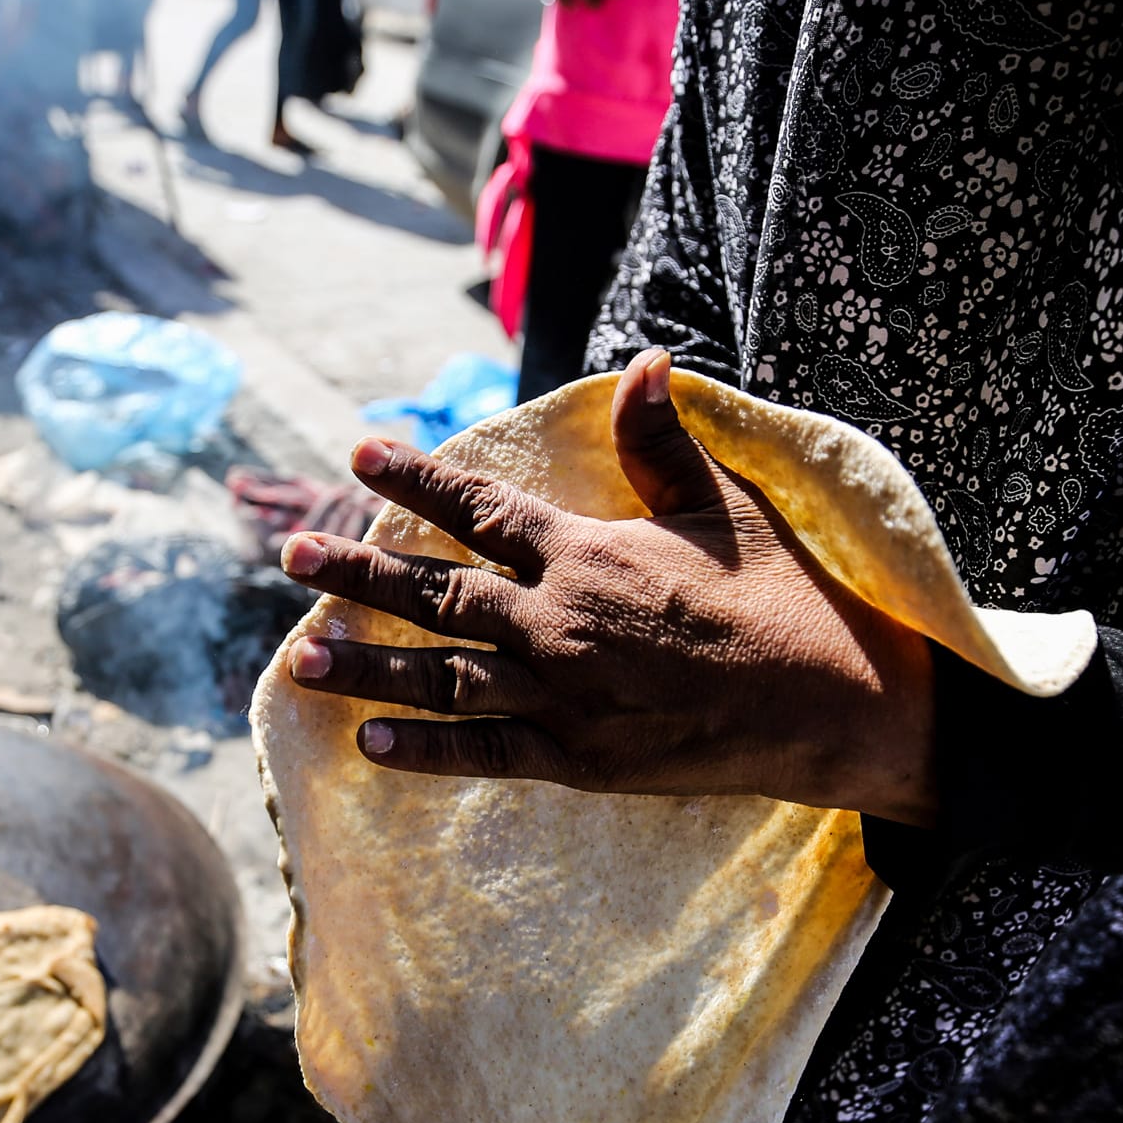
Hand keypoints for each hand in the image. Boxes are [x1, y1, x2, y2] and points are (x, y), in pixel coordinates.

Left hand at [279, 350, 941, 823]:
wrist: (831, 705)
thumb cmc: (782, 597)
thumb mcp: (723, 506)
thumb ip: (663, 444)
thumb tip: (644, 362)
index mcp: (586, 552)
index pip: (478, 507)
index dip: (415, 481)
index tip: (359, 456)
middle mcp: (557, 622)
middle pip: (434, 592)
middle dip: (355, 574)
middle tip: (290, 556)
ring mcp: (561, 696)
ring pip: (440, 676)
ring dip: (365, 667)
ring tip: (297, 658)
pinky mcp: (578, 761)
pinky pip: (484, 753)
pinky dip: (424, 751)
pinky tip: (369, 745)